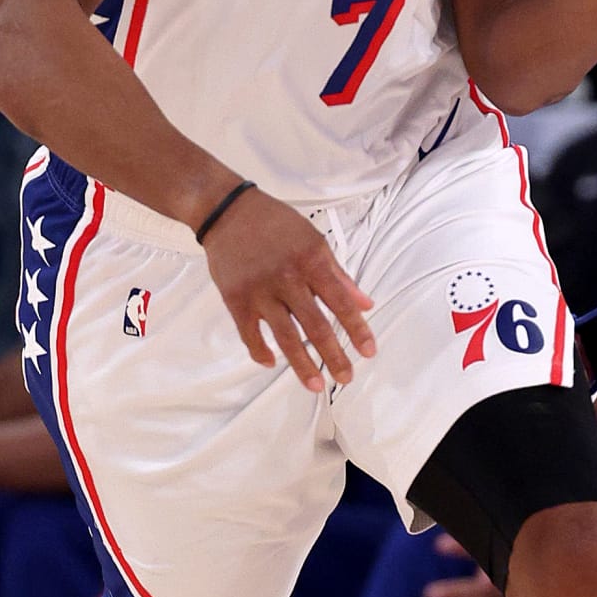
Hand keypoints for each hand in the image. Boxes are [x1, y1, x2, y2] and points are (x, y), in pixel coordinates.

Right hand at [201, 186, 375, 393]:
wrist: (227, 211)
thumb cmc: (276, 224)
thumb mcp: (314, 241)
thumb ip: (340, 275)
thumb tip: (365, 303)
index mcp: (311, 261)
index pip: (341, 302)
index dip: (357, 329)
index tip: (368, 351)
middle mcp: (287, 278)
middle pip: (316, 325)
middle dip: (334, 355)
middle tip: (347, 378)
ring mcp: (260, 291)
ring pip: (285, 335)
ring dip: (302, 364)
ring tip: (317, 385)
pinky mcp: (235, 298)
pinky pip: (249, 333)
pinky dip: (260, 351)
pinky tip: (272, 363)